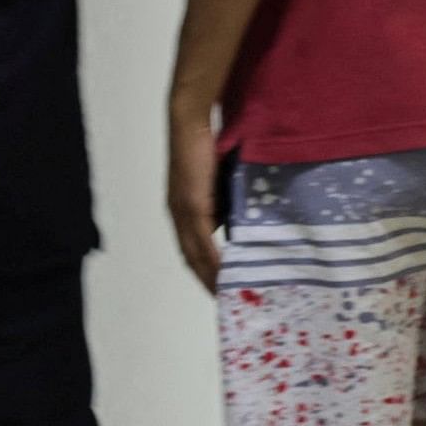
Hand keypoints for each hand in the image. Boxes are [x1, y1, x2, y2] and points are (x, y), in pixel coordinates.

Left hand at [166, 104, 222, 292]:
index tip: (222, 289)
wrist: (190, 124)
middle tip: (229, 302)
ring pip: (196, 256)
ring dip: (212, 278)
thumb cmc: (208, 148)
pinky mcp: (191, 206)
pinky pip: (203, 242)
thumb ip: (229, 205)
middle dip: (209, 282)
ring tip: (230, 296)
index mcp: (183, 214)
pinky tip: (227, 276)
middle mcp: (178, 217)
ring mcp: (182, 213)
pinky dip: (214, 262)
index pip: (192, 252)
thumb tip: (247, 224)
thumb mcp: (222, 184)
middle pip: (192, 261)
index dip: (205, 272)